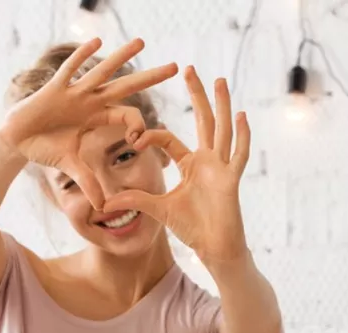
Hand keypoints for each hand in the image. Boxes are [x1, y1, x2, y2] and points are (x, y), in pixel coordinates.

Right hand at [0, 38, 178, 208]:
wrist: (16, 141)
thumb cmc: (45, 149)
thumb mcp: (71, 166)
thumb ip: (88, 183)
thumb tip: (103, 207)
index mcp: (97, 117)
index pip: (127, 114)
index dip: (137, 123)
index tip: (137, 139)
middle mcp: (90, 102)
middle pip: (125, 86)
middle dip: (149, 78)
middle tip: (174, 67)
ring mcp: (73, 93)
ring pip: (102, 72)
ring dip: (121, 57)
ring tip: (142, 42)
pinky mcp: (54, 89)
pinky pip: (70, 70)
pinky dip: (81, 56)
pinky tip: (97, 41)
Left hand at [103, 66, 250, 263]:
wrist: (214, 248)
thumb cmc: (192, 227)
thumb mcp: (158, 209)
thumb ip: (136, 201)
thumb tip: (105, 202)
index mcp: (190, 164)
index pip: (168, 139)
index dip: (150, 135)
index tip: (134, 138)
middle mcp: (207, 160)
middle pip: (202, 121)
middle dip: (197, 95)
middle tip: (190, 69)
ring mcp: (221, 168)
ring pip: (222, 129)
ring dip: (221, 104)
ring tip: (219, 80)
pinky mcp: (231, 180)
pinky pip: (239, 154)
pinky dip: (242, 136)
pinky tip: (241, 115)